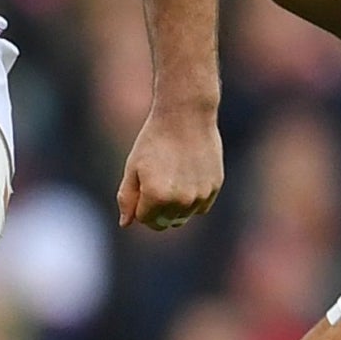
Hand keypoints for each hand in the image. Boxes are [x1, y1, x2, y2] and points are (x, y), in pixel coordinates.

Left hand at [119, 103, 223, 230]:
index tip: (142, 184)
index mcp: (156, 197)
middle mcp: (180, 201)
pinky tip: (188, 176)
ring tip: (172, 178)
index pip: (144, 219)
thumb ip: (127, 198)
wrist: (186, 115)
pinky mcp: (214, 188)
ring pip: (183, 217)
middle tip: (156, 182)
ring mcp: (200, 196)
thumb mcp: (133, 167)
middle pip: (164, 223)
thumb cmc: (154, 140)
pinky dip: (192, 200)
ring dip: (175, 207)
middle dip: (156, 210)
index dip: (140, 204)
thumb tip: (126, 223)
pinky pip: (200, 208)